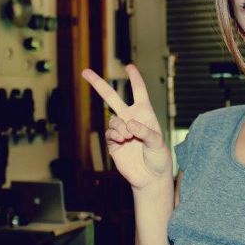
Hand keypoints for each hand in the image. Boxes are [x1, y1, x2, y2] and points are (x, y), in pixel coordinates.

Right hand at [82, 64, 171, 190]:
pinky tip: (122, 141)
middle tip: (85, 71)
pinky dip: (115, 135)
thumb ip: (145, 132)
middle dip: (98, 84)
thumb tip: (129, 124)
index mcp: (145, 114)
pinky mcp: (113, 143)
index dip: (134, 78)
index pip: (139, 92)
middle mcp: (131, 119)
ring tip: (129, 137)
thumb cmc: (159, 157)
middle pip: (112, 98)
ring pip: (112, 120)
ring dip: (120, 127)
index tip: (129, 66)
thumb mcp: (158, 143)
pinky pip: (109, 133)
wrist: (149, 177)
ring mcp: (120, 130)